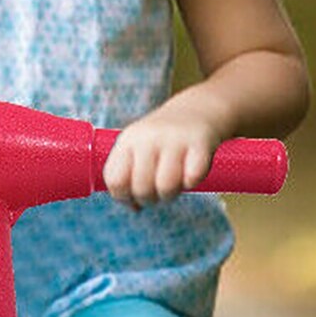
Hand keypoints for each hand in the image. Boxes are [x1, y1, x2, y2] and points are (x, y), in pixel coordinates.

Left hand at [102, 102, 222, 206]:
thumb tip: (134, 208)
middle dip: (150, 200)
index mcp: (128, 141)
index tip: (134, 195)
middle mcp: (148, 138)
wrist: (198, 108)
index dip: (124, 197)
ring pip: (165, 187)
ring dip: (170, 195)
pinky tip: (191, 175)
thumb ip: (128, 178)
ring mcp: (174, 139)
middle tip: (157, 191)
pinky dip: (191, 182)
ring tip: (174, 185)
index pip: (115, 181)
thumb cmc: (163, 140)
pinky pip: (192, 177)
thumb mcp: (138, 149)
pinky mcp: (200, 142)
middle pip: (141, 188)